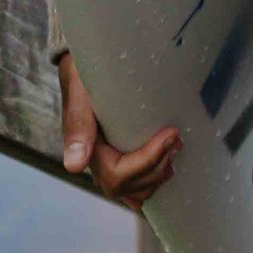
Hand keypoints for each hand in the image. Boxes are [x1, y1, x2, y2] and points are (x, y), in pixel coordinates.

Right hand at [55, 53, 180, 209]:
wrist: (84, 62)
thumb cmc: (83, 72)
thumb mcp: (80, 89)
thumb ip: (78, 122)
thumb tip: (75, 166)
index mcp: (84, 146)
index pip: (116, 174)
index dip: (147, 159)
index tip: (169, 133)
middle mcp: (93, 160)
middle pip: (125, 186)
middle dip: (155, 168)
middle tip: (176, 140)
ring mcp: (104, 161)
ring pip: (131, 190)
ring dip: (156, 175)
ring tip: (173, 149)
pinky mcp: (117, 155)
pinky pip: (132, 183)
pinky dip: (149, 180)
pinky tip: (163, 167)